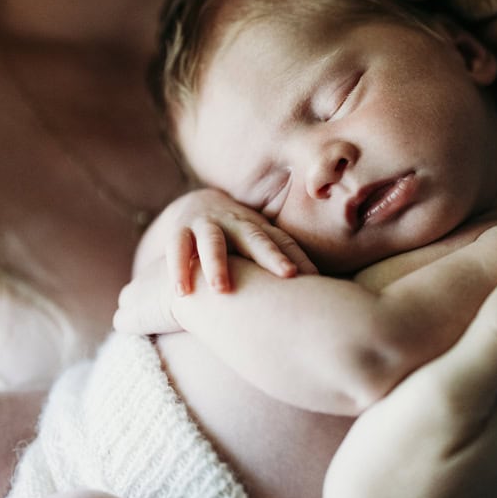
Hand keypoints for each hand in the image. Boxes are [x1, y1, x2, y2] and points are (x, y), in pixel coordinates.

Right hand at [143, 188, 315, 294]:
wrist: (198, 205)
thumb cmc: (239, 233)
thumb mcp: (262, 239)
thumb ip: (287, 255)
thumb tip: (319, 279)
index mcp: (256, 228)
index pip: (278, 242)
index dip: (290, 257)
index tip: (301, 274)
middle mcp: (233, 224)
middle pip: (253, 238)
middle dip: (267, 255)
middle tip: (286, 275)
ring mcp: (205, 226)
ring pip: (212, 242)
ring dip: (216, 263)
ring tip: (220, 289)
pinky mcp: (179, 233)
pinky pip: (177, 249)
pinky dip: (177, 268)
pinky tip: (181, 292)